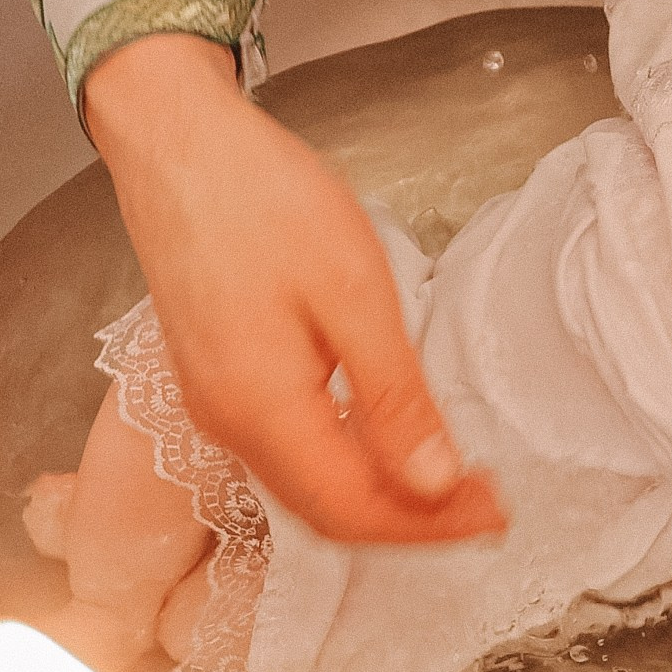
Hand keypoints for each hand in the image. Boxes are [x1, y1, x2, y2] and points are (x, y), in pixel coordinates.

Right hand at [84, 35, 505, 544]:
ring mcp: (214, 405)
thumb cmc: (260, 197)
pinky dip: (345, 464)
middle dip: (412, 522)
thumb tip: (433, 480)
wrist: (176, 144)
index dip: (431, 526)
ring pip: (306, 489)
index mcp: (261, 409)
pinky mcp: (215, 380)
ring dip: (380, 497)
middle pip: (329, 514)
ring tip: (448, 477)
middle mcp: (228, 424)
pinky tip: (383, 439)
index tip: (494, 511)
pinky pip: (286, 453)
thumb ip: (392, 395)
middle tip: (483, 501)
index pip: (356, 512)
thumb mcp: (352, 289)